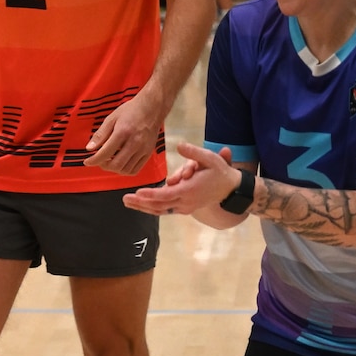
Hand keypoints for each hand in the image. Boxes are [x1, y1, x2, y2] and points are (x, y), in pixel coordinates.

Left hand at [83, 88, 164, 174]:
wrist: (152, 108)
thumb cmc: (130, 111)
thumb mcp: (111, 119)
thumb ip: (100, 135)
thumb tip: (89, 148)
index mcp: (123, 132)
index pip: (105, 153)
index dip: (94, 160)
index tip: (87, 162)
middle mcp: (135, 143)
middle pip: (116, 165)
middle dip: (103, 165)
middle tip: (98, 160)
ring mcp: (143, 149)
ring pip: (125, 170)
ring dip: (113, 169)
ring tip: (108, 161)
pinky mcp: (148, 153)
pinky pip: (135, 170)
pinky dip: (124, 170)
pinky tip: (119, 163)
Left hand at [123, 143, 237, 215]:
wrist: (231, 190)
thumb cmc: (220, 172)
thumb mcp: (210, 158)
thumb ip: (194, 152)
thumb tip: (179, 145)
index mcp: (189, 190)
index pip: (166, 195)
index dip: (151, 194)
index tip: (138, 192)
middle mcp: (186, 202)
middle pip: (159, 205)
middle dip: (141, 203)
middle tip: (124, 199)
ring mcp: (185, 208)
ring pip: (161, 210)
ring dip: (144, 207)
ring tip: (128, 203)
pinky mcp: (185, 209)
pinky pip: (165, 210)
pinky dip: (153, 208)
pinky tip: (141, 205)